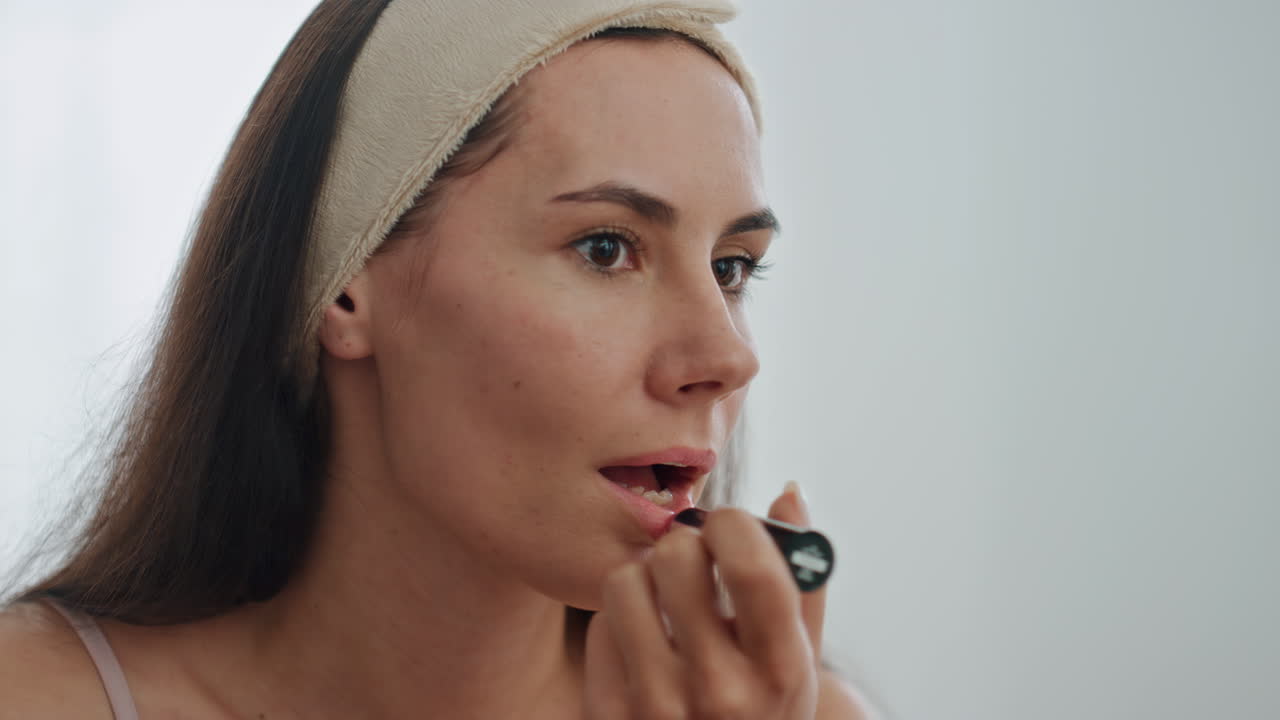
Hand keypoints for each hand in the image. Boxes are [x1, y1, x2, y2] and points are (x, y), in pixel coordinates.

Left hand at [584, 483, 825, 718]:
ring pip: (625, 580)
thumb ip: (801, 577)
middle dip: (684, 546)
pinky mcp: (608, 715)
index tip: (729, 527)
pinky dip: (619, 623)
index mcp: (781, 669)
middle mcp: (721, 692)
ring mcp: (658, 708)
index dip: (733, 523)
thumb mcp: (799, 657)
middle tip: (692, 563)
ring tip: (664, 603)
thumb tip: (788, 492)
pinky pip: (598, 623)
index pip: (750, 562)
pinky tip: (644, 646)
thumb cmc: (763, 708)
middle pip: (676, 556)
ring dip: (644, 579)